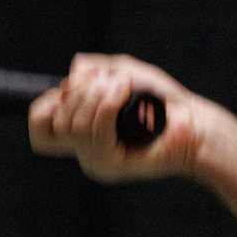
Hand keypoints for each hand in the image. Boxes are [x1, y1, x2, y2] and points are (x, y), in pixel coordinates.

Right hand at [27, 52, 208, 182]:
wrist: (195, 121)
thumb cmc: (163, 100)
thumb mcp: (122, 73)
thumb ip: (93, 71)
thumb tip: (69, 80)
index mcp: (83, 134)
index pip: (40, 129)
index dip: (45, 106)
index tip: (69, 90)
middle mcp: (86, 152)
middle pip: (58, 120)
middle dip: (83, 91)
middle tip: (114, 81)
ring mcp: (98, 161)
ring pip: (75, 126)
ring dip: (98, 95)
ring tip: (124, 86)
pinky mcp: (113, 165)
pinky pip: (94, 133)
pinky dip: (108, 104)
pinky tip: (124, 91)